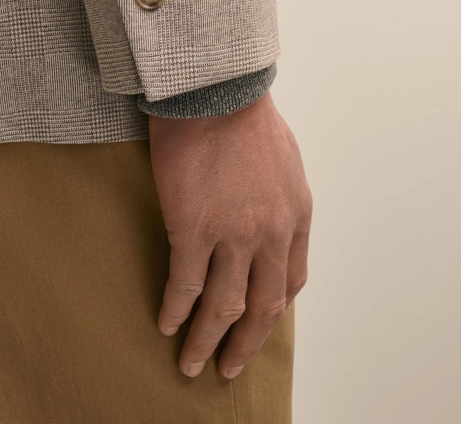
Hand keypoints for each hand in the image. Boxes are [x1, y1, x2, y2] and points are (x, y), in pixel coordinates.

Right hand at [148, 91, 311, 378]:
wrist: (216, 92)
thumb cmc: (246, 118)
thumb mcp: (284, 161)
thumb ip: (281, 199)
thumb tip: (268, 221)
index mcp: (295, 216)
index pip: (291, 279)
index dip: (273, 308)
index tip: (258, 323)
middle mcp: (270, 233)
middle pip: (263, 306)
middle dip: (247, 343)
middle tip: (230, 367)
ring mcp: (233, 234)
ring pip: (223, 307)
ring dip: (206, 341)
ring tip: (192, 363)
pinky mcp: (193, 228)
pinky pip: (185, 286)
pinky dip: (175, 310)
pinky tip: (165, 323)